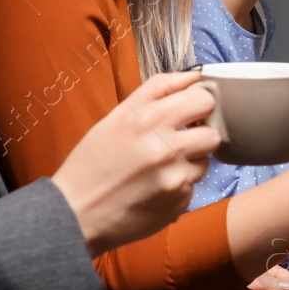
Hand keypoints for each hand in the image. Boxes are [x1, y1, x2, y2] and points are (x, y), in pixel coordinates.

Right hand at [52, 71, 219, 258]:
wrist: (75, 213)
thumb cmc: (92, 162)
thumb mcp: (117, 116)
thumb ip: (158, 91)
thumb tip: (194, 76)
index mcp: (147, 118)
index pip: (203, 97)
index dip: (200, 103)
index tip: (191, 111)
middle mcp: (164, 145)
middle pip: (213, 132)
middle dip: (201, 134)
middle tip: (181, 139)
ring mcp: (174, 176)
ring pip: (206, 161)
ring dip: (190, 162)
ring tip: (160, 168)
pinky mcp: (179, 202)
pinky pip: (193, 187)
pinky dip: (179, 186)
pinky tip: (154, 188)